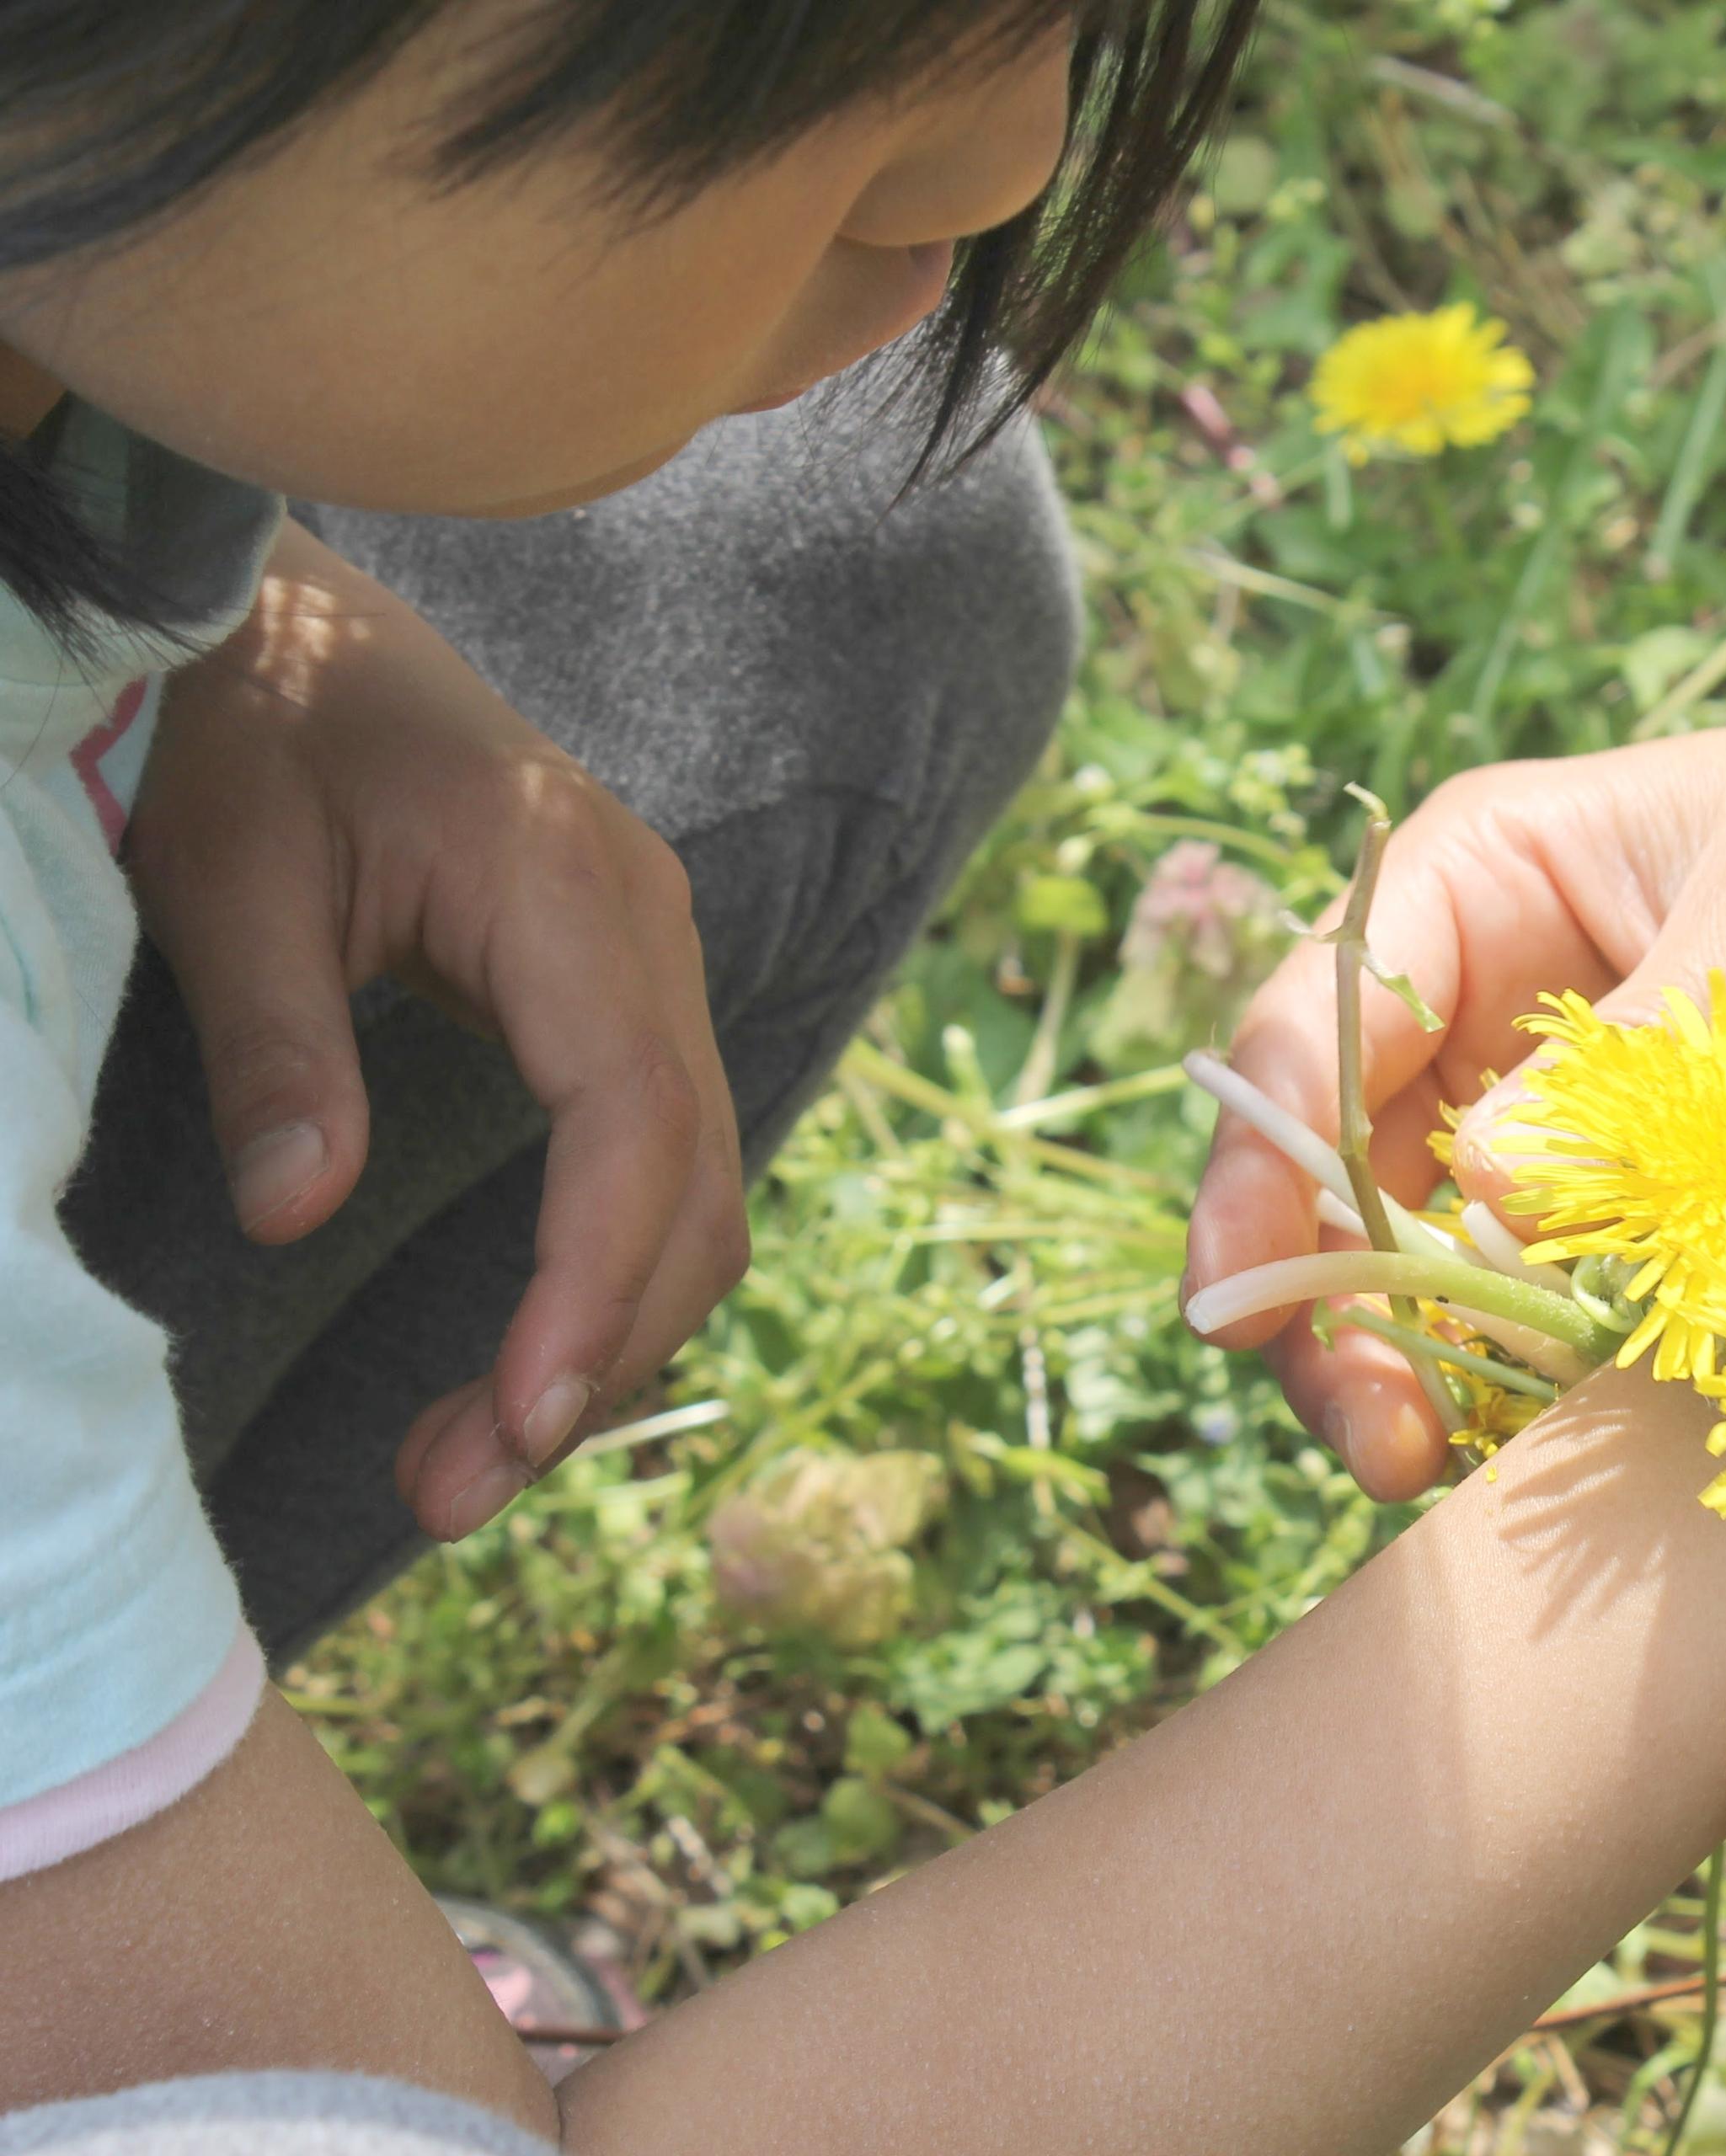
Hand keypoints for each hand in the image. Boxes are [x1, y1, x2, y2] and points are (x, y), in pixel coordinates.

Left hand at [129, 521, 746, 1539]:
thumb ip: (277, 1039)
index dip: (590, 1278)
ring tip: (462, 1462)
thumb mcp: (230, 868)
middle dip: (593, 1354)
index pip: (632, 1119)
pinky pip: (660, 1167)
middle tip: (450, 1492)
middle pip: (692, 1184)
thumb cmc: (259, 728)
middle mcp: (650, 938)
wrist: (310, 631)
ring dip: (602, 1339)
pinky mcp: (624, 1003)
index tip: (517, 1416)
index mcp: (571, 893)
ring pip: (694, 1194)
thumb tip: (291, 1215)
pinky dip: (604, 1281)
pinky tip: (517, 1361)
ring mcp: (653, 970)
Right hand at [1183, 671, 1725, 1495]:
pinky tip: (1572, 1467)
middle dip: (1340, 1315)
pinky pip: (1596, 1335)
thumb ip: (1644, 1065)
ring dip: (1442, 1381)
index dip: (1261, 1176)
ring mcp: (1611, 1140)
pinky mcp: (1710, 1234)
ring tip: (1461, 1473)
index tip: (1261, 1313)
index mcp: (1496, 889)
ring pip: (1458, 1283)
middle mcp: (1520, 1019)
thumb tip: (1478, 1194)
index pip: (1311, 1033)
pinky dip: (1569, 1403)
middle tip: (1383, 1440)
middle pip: (1352, 1186)